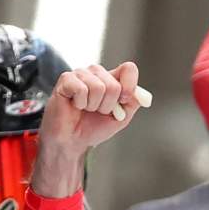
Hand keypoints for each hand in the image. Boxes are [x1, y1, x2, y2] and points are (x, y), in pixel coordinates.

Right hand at [32, 62, 140, 197]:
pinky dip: (81, 103)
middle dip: (108, 105)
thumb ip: (133, 103)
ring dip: (93, 105)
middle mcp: (97, 72)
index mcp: (112, 78)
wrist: (72, 140)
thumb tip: (142, 95)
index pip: (129, 68)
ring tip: (86, 108)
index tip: (123, 102)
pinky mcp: (66, 79)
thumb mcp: (121, 117)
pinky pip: (81, 89)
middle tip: (97, 111)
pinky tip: (75, 105)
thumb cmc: (94, 127)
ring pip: (98, 87)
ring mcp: (81, 73)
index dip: (129, 86)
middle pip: (114, 85)